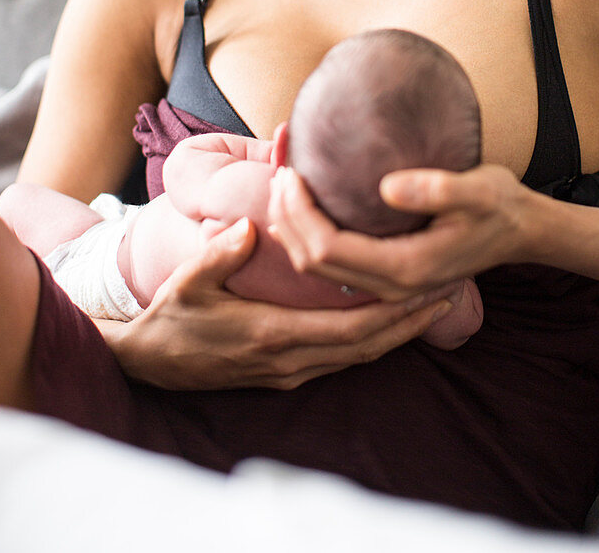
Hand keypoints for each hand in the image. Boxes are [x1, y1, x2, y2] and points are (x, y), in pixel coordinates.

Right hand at [99, 218, 454, 389]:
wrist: (147, 365)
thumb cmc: (169, 319)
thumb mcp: (186, 282)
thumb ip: (218, 253)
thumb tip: (248, 224)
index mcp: (273, 336)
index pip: (351, 330)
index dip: (397, 315)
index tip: (430, 289)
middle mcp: (290, 362)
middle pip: (368, 347)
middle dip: (412, 323)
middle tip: (451, 291)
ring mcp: (289, 372)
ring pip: (359, 356)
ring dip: (398, 333)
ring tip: (432, 302)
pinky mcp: (285, 374)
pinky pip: (342, 358)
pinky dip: (372, 340)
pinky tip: (389, 319)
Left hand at [269, 164, 535, 301]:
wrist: (523, 231)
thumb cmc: (500, 204)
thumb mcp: (478, 189)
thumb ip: (436, 188)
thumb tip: (387, 186)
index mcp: (405, 267)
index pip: (327, 249)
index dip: (299, 214)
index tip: (290, 173)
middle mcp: (392, 285)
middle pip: (312, 263)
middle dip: (286, 221)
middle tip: (279, 174)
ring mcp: (389, 286)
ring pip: (318, 269)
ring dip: (293, 231)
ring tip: (283, 188)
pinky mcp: (389, 276)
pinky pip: (334, 267)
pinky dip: (309, 238)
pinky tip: (304, 211)